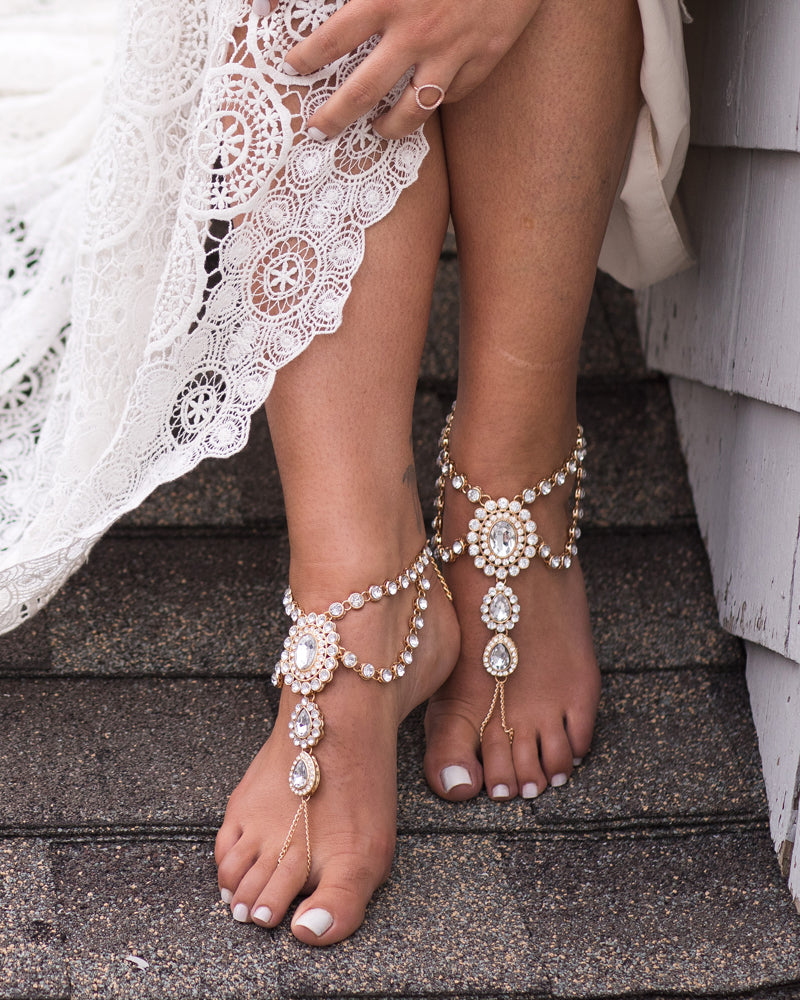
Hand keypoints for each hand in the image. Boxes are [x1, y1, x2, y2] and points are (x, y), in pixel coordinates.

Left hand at [268, 0, 542, 139]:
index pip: (332, 39)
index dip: (306, 57)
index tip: (291, 67)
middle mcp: (417, 31)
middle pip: (363, 92)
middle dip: (334, 116)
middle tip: (318, 129)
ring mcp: (452, 51)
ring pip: (412, 112)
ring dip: (388, 128)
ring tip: (377, 130)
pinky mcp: (484, 59)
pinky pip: (453, 96)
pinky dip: (436, 102)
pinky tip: (425, 99)